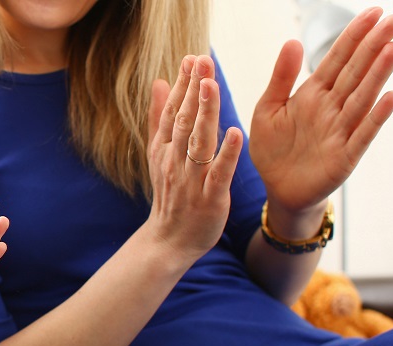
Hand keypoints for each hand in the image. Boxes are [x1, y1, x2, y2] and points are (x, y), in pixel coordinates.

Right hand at [145, 55, 243, 260]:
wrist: (169, 240)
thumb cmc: (170, 194)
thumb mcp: (159, 153)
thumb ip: (158, 117)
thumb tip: (156, 81)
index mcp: (164, 148)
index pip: (173, 111)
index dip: (182, 84)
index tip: (191, 59)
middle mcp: (174, 160)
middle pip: (184, 120)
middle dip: (193, 90)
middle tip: (202, 61)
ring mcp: (191, 179)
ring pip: (198, 142)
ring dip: (205, 114)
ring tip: (211, 86)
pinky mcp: (210, 198)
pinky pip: (218, 173)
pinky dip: (226, 154)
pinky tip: (235, 133)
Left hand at [250, 7, 392, 212]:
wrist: (278, 189)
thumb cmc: (274, 148)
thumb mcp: (268, 108)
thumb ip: (281, 77)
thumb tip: (293, 40)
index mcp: (314, 93)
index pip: (338, 58)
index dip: (354, 35)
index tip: (373, 12)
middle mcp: (333, 107)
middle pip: (356, 71)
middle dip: (374, 45)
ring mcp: (341, 130)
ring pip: (362, 97)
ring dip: (379, 74)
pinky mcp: (344, 156)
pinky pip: (362, 134)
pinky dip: (376, 117)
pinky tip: (391, 97)